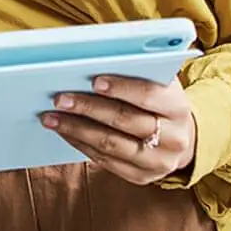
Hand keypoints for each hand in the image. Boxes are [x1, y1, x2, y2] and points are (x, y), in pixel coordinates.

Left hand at [41, 76, 196, 185]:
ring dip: (76, 130)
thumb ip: (136, 66)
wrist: (179, 137)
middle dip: (89, 108)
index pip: (148, 95)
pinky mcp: (141, 177)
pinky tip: (64, 132)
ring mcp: (158, 162)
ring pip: (111, 144)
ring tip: (51, 117)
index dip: (121, 88)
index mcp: (178, 107)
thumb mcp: (157, 79)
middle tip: (59, 99)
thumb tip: (99, 53)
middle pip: (125, 121)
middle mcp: (173, 138)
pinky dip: (81, 145)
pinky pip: (106, 161)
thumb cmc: (159, 100)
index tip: (93, 81)